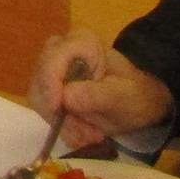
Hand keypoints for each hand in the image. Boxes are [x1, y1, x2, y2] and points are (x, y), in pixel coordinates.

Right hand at [28, 31, 175, 151]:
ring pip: (40, 97)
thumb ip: (97, 95)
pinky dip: (62, 126)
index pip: (52, 59)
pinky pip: (44, 108)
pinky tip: (84, 133)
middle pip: (41, 79)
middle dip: (59, 111)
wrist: (139, 103)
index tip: (57, 110)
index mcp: (81, 43)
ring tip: (90, 135)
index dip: (50, 84)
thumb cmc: (136, 95)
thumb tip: (65, 97)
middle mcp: (60, 50)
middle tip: (85, 134)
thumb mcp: (125, 96)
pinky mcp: (50, 87)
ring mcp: (52, 68)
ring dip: (63, 123)